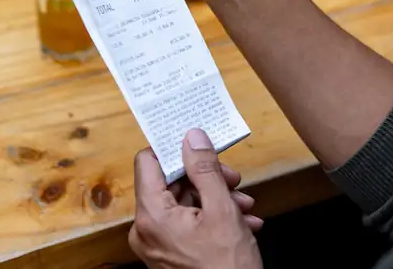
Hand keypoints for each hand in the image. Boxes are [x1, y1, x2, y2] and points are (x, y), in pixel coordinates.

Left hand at [130, 129, 263, 268]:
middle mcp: (147, 231)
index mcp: (152, 216)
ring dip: (216, 199)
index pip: (148, 162)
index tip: (199, 143)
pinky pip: (187, 226)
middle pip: (170, 184)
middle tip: (234, 180)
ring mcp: (157, 246)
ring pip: (184, 205)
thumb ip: (205, 170)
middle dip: (206, 179)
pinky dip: (212, 220)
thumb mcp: (222, 210)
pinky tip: (241, 224)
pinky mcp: (169, 256)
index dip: (174, 148)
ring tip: (245, 207)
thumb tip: (192, 136)